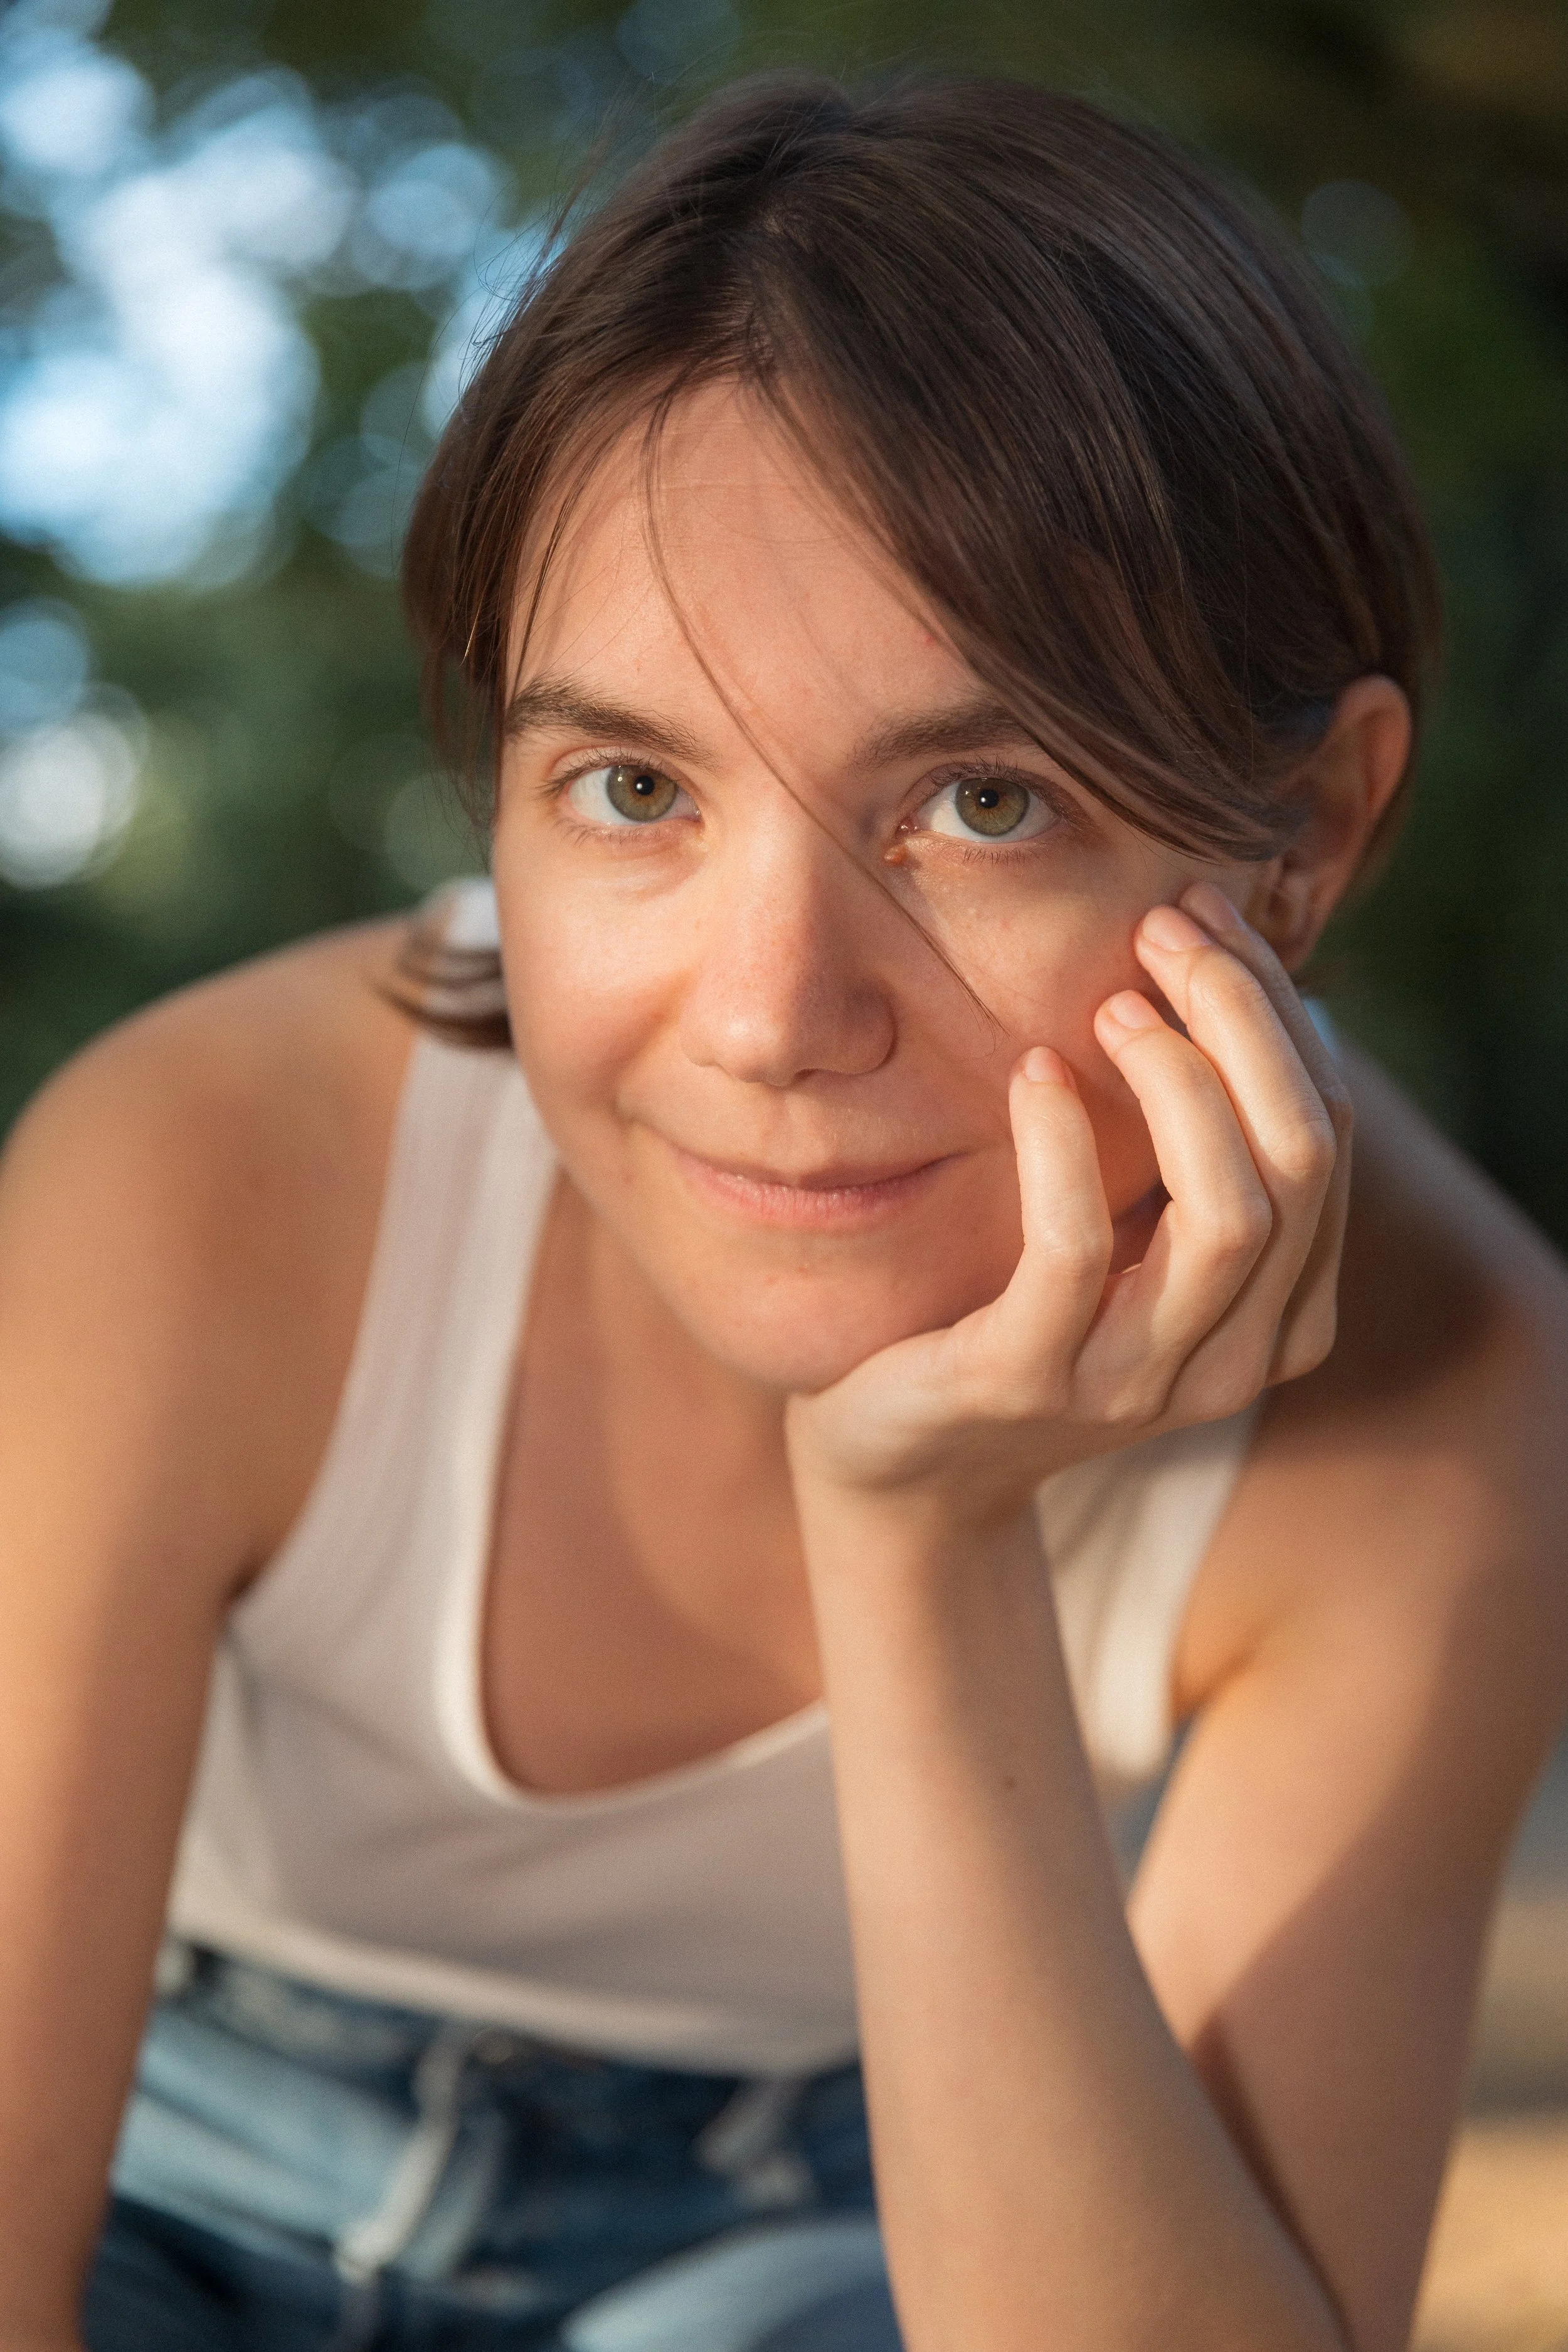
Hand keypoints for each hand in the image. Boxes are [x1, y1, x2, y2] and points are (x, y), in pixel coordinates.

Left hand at [785, 884, 1351, 1531]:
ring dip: (1183, 1080)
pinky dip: (1063, 1145)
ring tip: (1113, 1001)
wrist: (903, 1473)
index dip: (1281, 1016)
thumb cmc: (1015, 1321)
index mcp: (1277, 1317)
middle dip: (1248, 1023)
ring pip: (1233, 1212)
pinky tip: (1032, 1072)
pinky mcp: (1026, 1379)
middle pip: (1303, 1161)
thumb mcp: (1127, 1245)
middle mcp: (1230, 1359)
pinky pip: (1074, 1249)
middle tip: (1168, 931)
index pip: (1326, 1138)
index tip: (1211, 921)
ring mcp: (1135, 1380)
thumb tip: (1218, 989)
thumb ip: (1188, 1160)